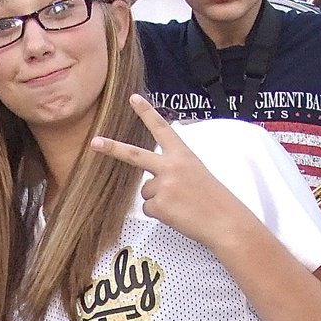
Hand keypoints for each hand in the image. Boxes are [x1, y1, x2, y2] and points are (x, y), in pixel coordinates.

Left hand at [91, 92, 253, 248]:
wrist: (226, 221)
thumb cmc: (214, 200)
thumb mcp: (197, 173)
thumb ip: (174, 170)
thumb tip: (151, 183)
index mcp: (184, 154)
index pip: (162, 128)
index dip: (147, 112)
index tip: (133, 98)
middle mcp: (171, 166)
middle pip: (135, 155)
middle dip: (112, 148)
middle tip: (94, 142)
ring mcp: (164, 185)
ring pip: (146, 192)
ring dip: (159, 200)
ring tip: (182, 204)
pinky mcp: (159, 205)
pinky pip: (149, 209)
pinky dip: (161, 214)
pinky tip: (178, 214)